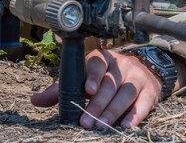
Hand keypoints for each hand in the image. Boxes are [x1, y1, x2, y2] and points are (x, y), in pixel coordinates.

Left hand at [30, 48, 161, 128]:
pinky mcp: (150, 90)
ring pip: (125, 93)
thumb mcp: (84, 78)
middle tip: (86, 121)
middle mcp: (120, 66)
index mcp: (101, 59)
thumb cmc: (105, 77)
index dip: (93, 76)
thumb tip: (35, 100)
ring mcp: (136, 77)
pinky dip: (136, 115)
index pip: (97, 63)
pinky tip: (126, 126)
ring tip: (102, 126)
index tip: (87, 90)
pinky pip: (144, 103)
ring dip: (113, 111)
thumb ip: (62, 89)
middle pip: (109, 84)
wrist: (142, 70)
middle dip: (98, 104)